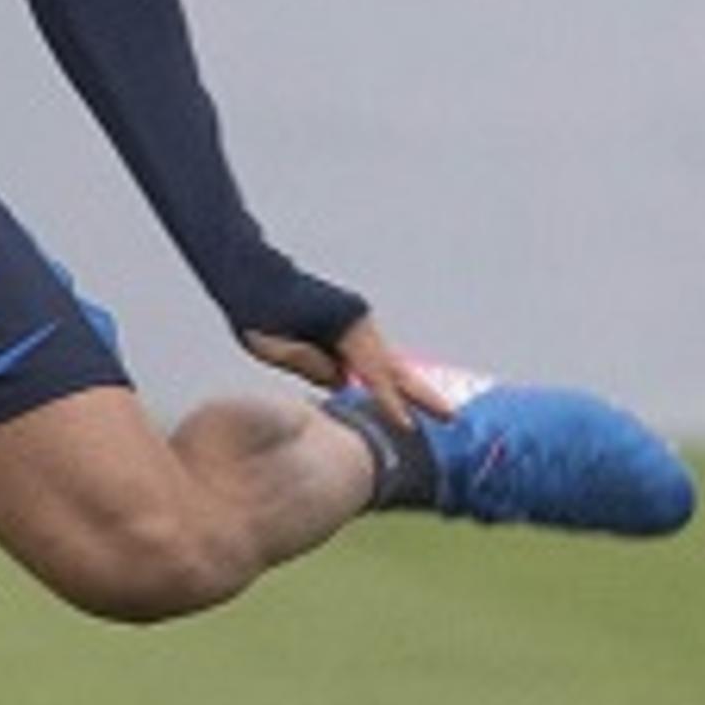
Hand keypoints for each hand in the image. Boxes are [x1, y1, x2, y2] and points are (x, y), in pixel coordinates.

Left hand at [244, 315, 456, 431]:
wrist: (253, 277)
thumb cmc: (257, 310)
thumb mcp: (274, 345)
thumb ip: (310, 364)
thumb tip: (343, 381)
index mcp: (344, 323)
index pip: (374, 373)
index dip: (390, 404)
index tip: (408, 428)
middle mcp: (358, 321)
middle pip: (395, 367)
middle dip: (422, 394)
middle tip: (451, 417)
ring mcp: (356, 324)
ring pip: (389, 365)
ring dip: (410, 389)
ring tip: (439, 413)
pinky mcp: (349, 331)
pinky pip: (373, 362)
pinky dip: (387, 381)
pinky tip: (399, 401)